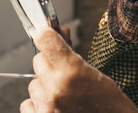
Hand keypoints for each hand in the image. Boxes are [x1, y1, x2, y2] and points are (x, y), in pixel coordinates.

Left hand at [20, 27, 137, 112]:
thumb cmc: (110, 106)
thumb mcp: (96, 74)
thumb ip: (73, 53)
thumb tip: (61, 31)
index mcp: (72, 72)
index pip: (44, 40)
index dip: (47, 35)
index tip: (48, 34)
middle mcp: (55, 89)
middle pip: (38, 61)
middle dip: (50, 62)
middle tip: (65, 72)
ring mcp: (46, 107)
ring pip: (33, 83)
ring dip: (45, 85)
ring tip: (64, 93)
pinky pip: (27, 104)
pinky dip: (38, 103)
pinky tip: (55, 105)